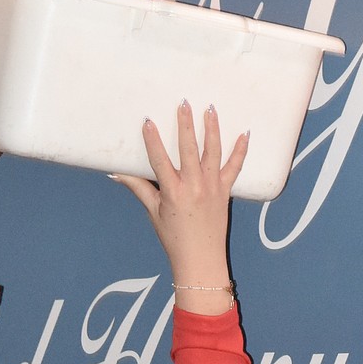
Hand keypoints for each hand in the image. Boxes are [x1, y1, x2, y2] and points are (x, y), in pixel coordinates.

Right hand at [112, 102, 248, 314]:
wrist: (200, 260)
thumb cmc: (174, 238)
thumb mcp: (153, 212)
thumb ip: (139, 188)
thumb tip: (117, 173)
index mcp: (173, 192)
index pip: (160, 160)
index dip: (153, 140)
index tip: (148, 121)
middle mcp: (194, 186)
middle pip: (189, 149)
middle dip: (186, 124)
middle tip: (183, 103)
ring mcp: (212, 187)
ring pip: (213, 152)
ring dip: (212, 129)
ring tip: (211, 109)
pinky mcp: (225, 190)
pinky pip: (235, 167)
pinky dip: (240, 150)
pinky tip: (244, 133)